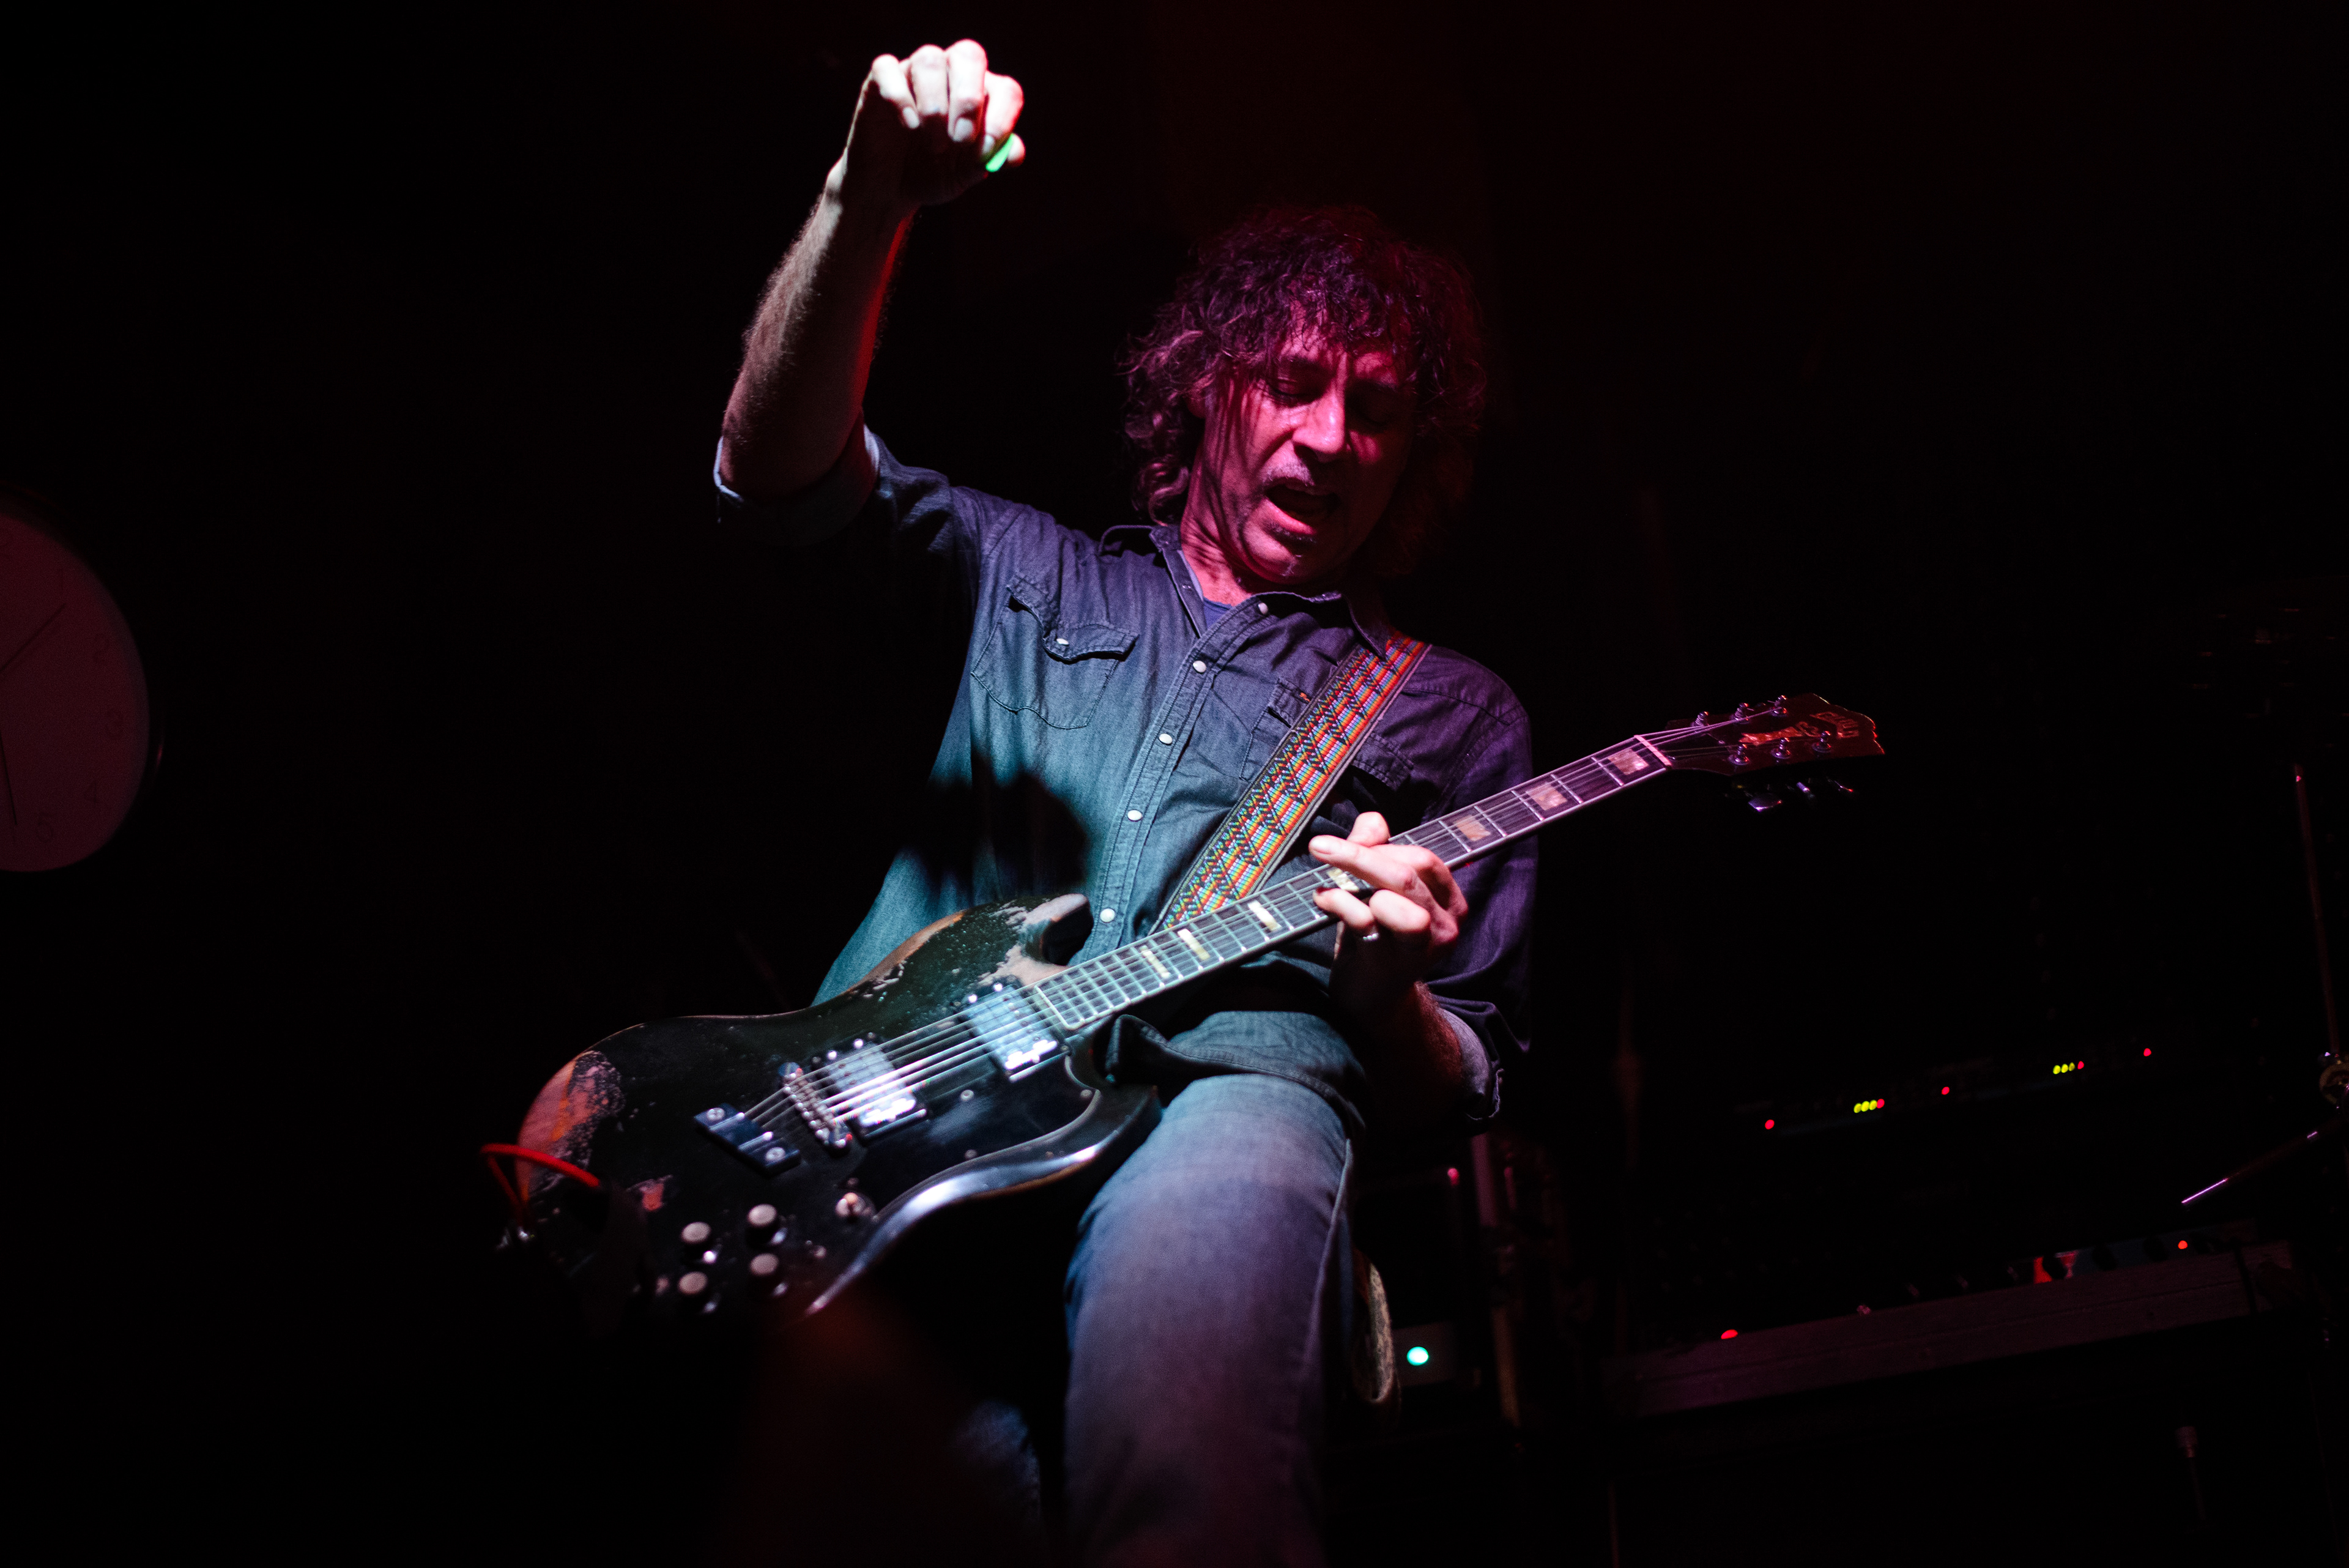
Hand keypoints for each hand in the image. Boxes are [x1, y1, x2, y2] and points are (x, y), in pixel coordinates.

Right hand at [828, 40, 1025, 222]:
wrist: (890, 186)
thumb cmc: (934, 173)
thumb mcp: (965, 174)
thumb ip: (992, 160)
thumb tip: (1014, 152)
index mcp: (982, 95)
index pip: (1005, 89)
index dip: (1002, 117)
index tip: (987, 149)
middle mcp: (951, 74)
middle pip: (969, 55)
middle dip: (968, 98)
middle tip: (961, 138)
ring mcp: (915, 71)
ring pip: (930, 59)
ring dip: (935, 104)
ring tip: (934, 145)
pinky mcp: (880, 79)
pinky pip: (888, 68)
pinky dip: (900, 96)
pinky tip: (909, 125)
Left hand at [1309, 811, 1468, 1026]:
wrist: (1370, 998)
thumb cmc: (1374, 938)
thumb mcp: (1374, 891)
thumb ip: (1376, 850)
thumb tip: (1372, 820)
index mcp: (1448, 902)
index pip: (1424, 860)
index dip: (1384, 848)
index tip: (1348, 846)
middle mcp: (1445, 924)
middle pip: (1408, 873)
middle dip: (1360, 855)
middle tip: (1319, 846)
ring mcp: (1422, 947)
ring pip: (1395, 897)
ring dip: (1357, 883)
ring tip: (1330, 887)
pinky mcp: (1393, 963)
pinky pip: (1367, 921)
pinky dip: (1340, 903)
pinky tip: (1323, 901)